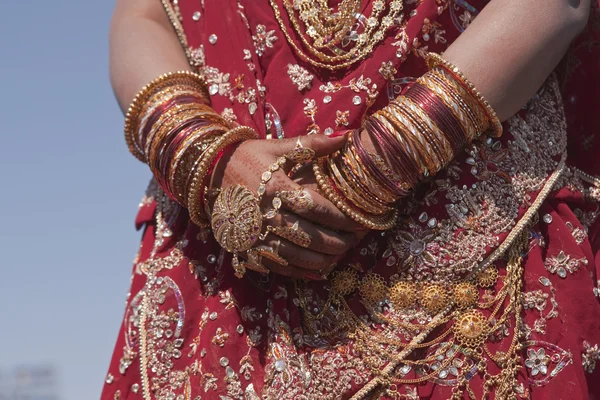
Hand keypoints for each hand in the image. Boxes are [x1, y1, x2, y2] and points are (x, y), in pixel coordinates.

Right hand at [210, 134, 365, 278]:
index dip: (343, 218)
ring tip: (342, 254)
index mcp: (274, 187)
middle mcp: (264, 215)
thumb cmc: (246, 158)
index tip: (362, 220)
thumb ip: (312, 145)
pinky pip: (278, 267)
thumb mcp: (276, 146)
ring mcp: (254, 236)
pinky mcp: (246, 250)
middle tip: (358, 239)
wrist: (206, 174)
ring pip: (297, 258)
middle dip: (340, 242)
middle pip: (311, 237)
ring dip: (324, 260)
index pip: (317, 208)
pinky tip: (319, 269)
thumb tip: (347, 137)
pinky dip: (302, 272)